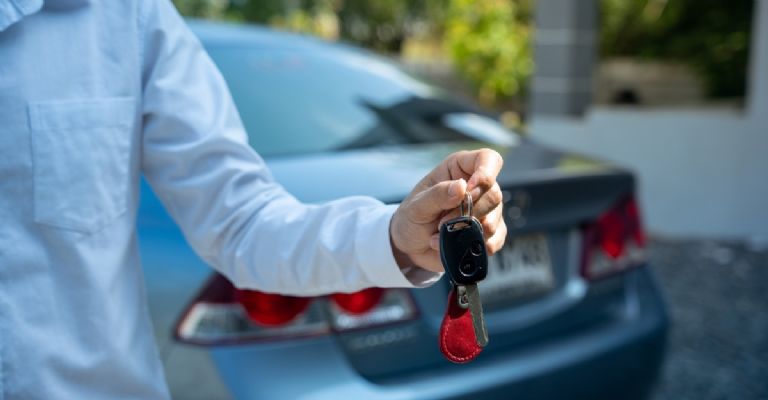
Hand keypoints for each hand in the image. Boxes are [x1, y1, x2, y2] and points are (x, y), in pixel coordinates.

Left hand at [390, 149, 506, 272]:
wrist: (411, 246)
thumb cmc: (411, 218)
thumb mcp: (416, 206)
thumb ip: (437, 195)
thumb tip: (462, 186)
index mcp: (460, 169)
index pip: (488, 159)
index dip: (485, 172)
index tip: (469, 189)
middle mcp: (477, 187)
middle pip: (493, 194)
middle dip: (469, 212)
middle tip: (442, 223)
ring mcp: (486, 210)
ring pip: (494, 218)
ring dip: (468, 231)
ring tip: (441, 236)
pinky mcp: (488, 233)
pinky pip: (495, 239)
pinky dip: (475, 245)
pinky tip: (457, 246)